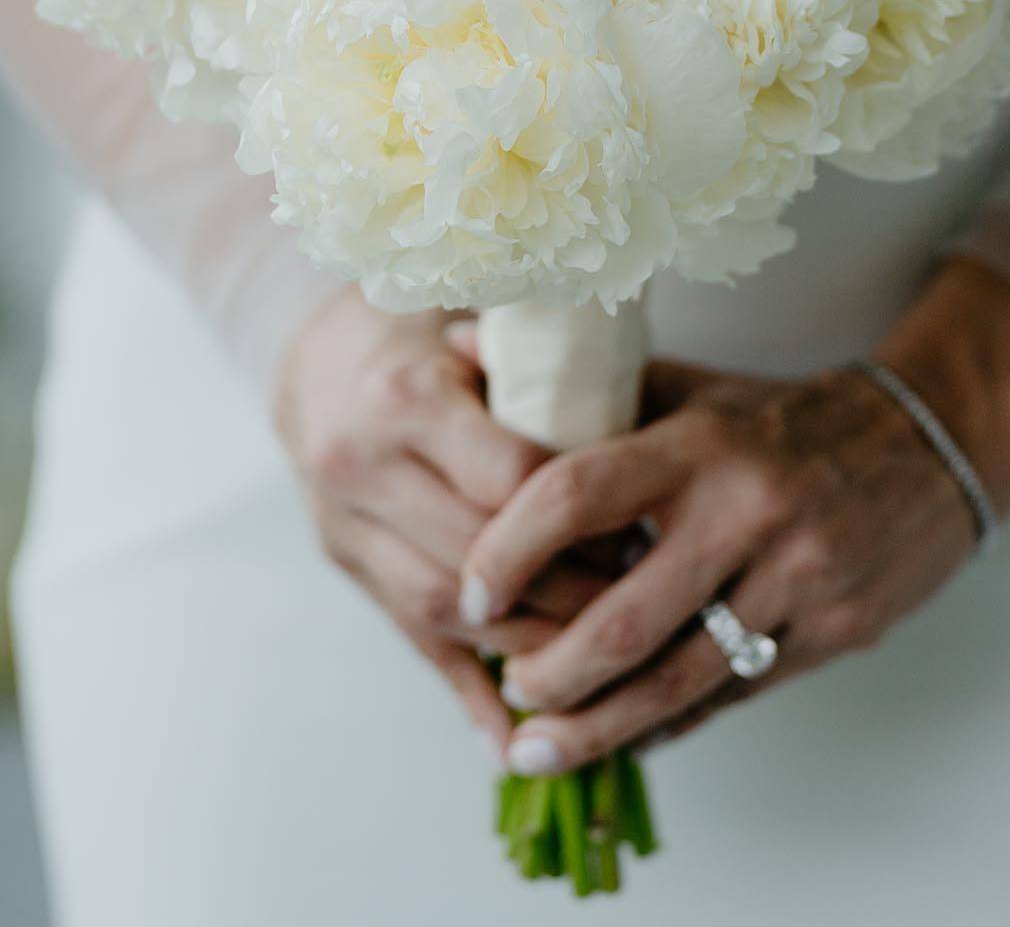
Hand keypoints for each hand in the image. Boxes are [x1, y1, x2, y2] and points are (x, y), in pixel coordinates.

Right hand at [276, 289, 608, 758]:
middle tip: (634, 610)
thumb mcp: (480, 328)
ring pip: (437, 609)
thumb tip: (627, 441)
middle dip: (561, 595)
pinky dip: (464, 690)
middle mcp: (362, 464)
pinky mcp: (342, 560)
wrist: (315, 352)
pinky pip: (405, 636)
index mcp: (406, 399)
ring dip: (521, 647)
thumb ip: (537, 378)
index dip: (579, 519)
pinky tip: (513, 736)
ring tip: (594, 665)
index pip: (508, 482)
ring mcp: (343, 520)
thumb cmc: (423, 329)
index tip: (638, 532)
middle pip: (473, 559)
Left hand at [461, 260, 1009, 772]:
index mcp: (697, 445)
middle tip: (505, 683)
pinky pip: (732, 694)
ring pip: (679, 679)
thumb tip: (458, 350)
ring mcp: (797, 580)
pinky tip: (619, 738)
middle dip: (549, 670)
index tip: (469, 591)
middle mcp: (746, 513)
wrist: (922, 444)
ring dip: (598, 724)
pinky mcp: (833, 632)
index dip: (509, 549)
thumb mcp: (688, 387)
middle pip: (624, 619)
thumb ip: (580, 388)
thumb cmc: (775, 419)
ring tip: (537, 747)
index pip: (578, 494)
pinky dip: (666, 723)